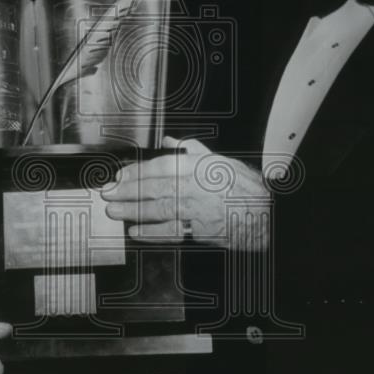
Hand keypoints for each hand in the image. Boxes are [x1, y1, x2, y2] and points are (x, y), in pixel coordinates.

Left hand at [101, 137, 269, 250]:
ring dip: (133, 210)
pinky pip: (171, 231)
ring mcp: (196, 211)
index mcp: (198, 167)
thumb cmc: (245, 187)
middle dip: (127, 191)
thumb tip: (170, 141)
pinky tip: (135, 231)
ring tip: (114, 210)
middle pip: (155, 188)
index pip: (161, 167)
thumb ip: (191, 149)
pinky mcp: (199, 231)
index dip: (137, 172)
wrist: (265, 214)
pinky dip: (151, 232)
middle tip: (108, 193)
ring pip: (159, 210)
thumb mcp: (220, 160)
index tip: (119, 175)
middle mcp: (195, 188)